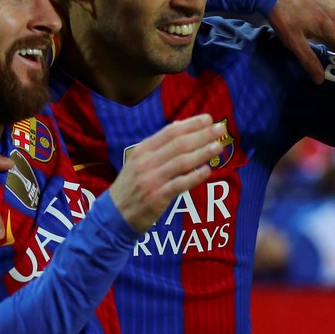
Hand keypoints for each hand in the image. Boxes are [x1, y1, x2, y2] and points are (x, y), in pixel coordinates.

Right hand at [108, 115, 223, 231]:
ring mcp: (151, 180)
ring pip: (181, 162)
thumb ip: (159, 144)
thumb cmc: (131, 185)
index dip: (190, 124)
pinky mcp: (156, 198)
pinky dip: (194, 177)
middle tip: (220, 129)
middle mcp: (145, 162)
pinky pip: (179, 185)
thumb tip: (179, 125)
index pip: (169, 132)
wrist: (114, 215)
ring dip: (202, 153)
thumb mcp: (138, 161)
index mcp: (142, 150)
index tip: (208, 118)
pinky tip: (207, 171)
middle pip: (178, 144)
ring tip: (218, 147)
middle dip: (201, 135)